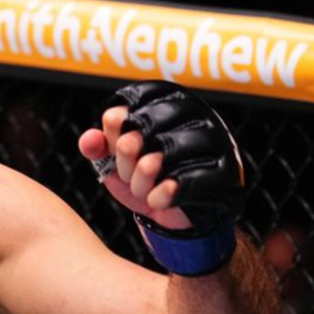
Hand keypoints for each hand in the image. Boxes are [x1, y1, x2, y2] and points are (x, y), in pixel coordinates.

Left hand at [78, 81, 243, 233]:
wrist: (180, 215)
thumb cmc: (148, 178)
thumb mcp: (117, 161)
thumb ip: (100, 146)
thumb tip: (88, 140)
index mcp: (174, 101)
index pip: (135, 99)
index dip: (115, 125)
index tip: (114, 145)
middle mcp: (200, 115)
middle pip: (143, 126)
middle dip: (125, 155)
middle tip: (127, 173)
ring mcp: (216, 143)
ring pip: (159, 156)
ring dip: (139, 180)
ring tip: (141, 189)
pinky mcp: (224, 173)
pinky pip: (180, 183)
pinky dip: (159, 195)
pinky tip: (155, 199)